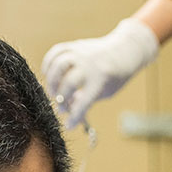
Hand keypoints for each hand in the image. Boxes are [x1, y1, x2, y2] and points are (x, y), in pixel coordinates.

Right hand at [42, 18, 158, 128]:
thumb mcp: (104, 93)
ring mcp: (81, 53)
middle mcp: (89, 65)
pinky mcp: (74, 46)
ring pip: (58, 64)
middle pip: (68, 82)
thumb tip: (66, 108)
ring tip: (53, 91)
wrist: (124, 50)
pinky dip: (48, 64)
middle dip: (61, 98)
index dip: (74, 116)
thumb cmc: (113, 78)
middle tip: (61, 107)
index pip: (84, 102)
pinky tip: (48, 75)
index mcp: (101, 80)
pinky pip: (55, 52)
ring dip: (51, 81)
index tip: (69, 126)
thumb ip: (85, 100)